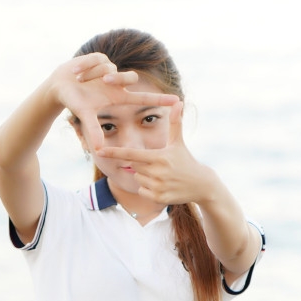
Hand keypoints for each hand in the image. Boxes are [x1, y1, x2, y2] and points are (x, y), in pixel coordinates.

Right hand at [47, 53, 178, 150]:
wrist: (59, 86)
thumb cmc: (74, 102)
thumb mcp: (84, 115)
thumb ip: (93, 130)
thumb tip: (99, 149)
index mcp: (118, 97)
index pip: (144, 99)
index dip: (160, 100)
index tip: (177, 101)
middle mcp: (117, 83)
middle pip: (130, 77)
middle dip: (118, 77)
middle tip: (104, 80)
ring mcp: (110, 69)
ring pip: (110, 68)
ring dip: (93, 74)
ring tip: (80, 79)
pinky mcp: (100, 57)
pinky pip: (97, 60)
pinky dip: (85, 67)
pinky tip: (77, 71)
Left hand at [95, 101, 215, 205]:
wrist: (201, 185)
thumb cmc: (186, 160)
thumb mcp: (179, 142)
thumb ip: (175, 122)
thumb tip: (179, 102)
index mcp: (159, 157)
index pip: (132, 154)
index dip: (115, 152)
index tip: (99, 151)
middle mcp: (157, 172)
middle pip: (134, 166)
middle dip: (142, 165)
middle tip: (157, 165)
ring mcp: (158, 186)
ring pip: (138, 179)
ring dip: (145, 177)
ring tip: (162, 176)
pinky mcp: (159, 198)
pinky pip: (142, 191)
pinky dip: (148, 189)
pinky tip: (162, 186)